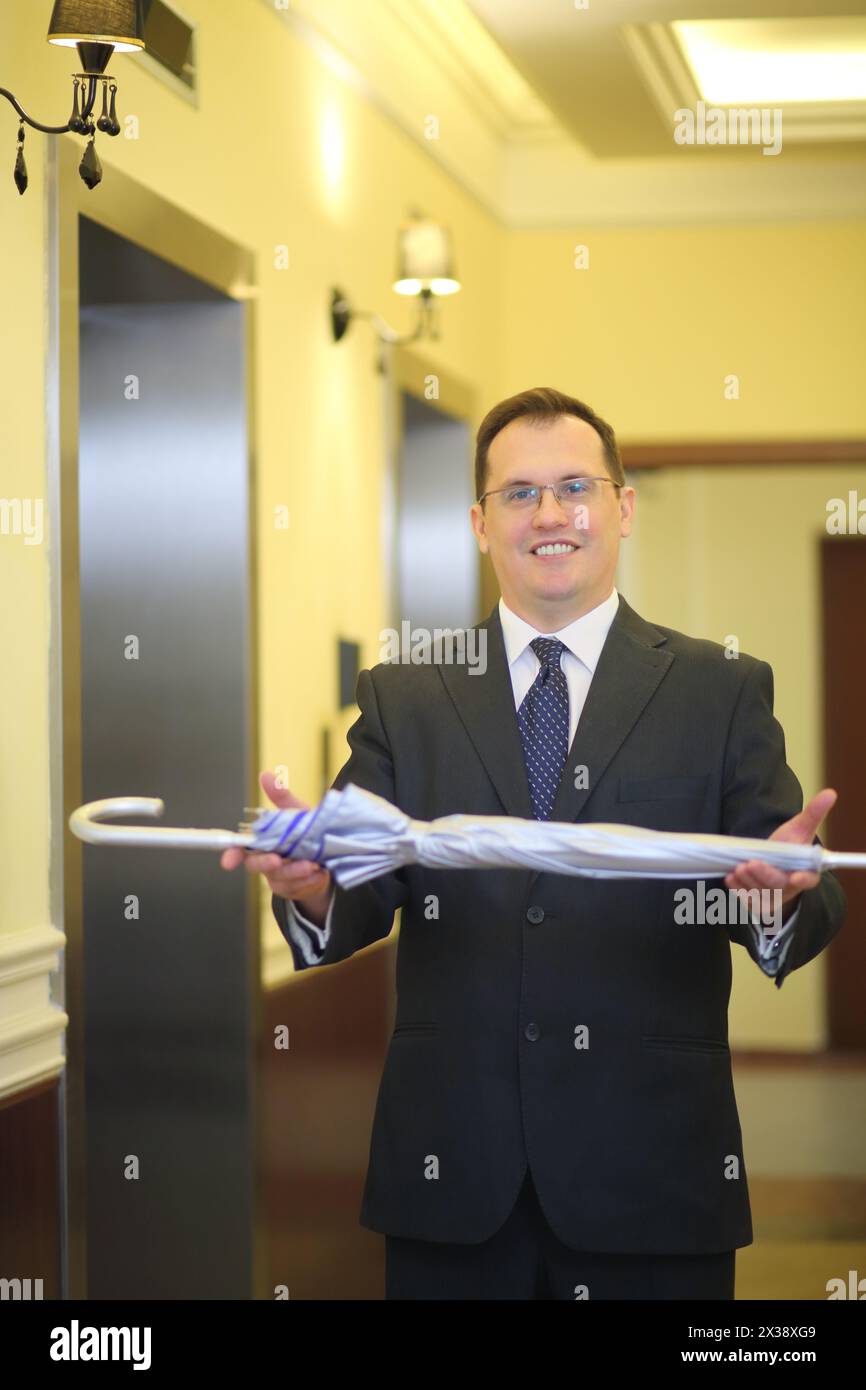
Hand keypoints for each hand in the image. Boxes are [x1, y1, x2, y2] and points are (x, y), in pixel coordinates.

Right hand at [220, 770, 332, 917]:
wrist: (328, 858)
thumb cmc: (306, 834)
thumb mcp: (297, 813)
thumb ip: (281, 797)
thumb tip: (266, 776)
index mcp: (263, 842)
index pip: (240, 849)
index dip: (231, 855)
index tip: (228, 862)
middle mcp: (267, 860)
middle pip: (257, 865)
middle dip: (266, 863)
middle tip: (278, 859)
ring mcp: (279, 877)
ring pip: (280, 878)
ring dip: (295, 872)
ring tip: (312, 865)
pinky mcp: (294, 888)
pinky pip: (297, 888)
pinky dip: (310, 881)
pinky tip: (320, 874)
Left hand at [723, 787, 836, 912]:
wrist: (774, 864)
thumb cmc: (790, 847)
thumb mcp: (800, 830)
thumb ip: (814, 814)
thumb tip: (830, 793)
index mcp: (806, 872)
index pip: (808, 879)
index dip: (803, 879)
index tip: (795, 877)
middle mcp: (789, 887)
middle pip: (778, 885)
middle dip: (765, 875)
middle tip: (751, 864)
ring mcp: (772, 896)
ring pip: (760, 892)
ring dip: (748, 881)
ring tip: (739, 868)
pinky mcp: (756, 901)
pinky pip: (746, 898)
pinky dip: (737, 889)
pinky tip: (730, 877)